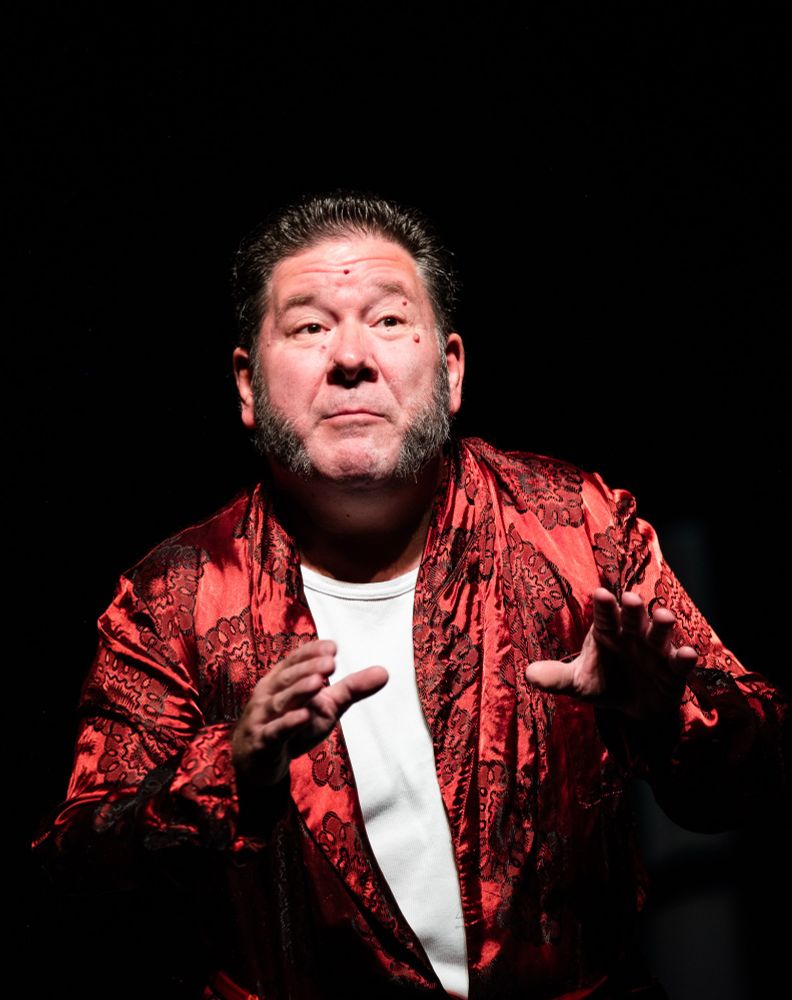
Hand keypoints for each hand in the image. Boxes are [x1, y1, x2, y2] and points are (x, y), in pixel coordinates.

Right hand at [231, 639, 387, 788]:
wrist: (259, 763)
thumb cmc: (294, 726)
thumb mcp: (327, 706)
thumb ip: (352, 688)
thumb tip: (385, 672)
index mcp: (282, 679)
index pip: (295, 660)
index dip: (312, 652)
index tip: (333, 647)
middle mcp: (269, 694)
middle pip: (288, 678)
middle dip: (309, 669)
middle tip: (331, 663)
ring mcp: (262, 718)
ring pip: (281, 702)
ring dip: (298, 691)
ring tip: (318, 683)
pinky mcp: (262, 743)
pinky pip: (275, 731)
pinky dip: (288, 723)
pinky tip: (304, 716)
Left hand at [525, 587, 698, 718]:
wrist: (632, 707)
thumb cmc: (602, 682)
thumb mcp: (578, 683)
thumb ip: (556, 677)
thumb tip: (529, 675)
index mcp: (606, 632)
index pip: (603, 616)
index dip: (603, 605)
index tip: (599, 593)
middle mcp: (632, 635)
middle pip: (632, 617)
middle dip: (632, 609)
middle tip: (629, 598)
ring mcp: (655, 650)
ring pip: (659, 633)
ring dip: (661, 625)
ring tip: (664, 616)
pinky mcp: (673, 670)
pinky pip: (680, 662)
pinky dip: (685, 657)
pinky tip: (688, 653)